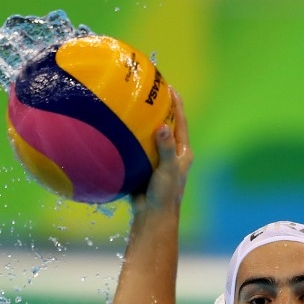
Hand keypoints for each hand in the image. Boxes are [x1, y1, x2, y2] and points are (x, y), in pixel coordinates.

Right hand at [134, 87, 192, 214]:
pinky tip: (120, 127)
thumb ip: (166, 148)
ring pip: (151, 136)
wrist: (152, 215)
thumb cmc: (165, 194)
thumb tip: (162, 126)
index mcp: (183, 152)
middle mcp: (172, 154)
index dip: (177, 104)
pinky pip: (138, 146)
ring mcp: (158, 159)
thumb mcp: (168, 169)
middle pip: (167, 125)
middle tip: (150, 91)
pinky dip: (132, 136)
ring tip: (134, 104)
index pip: (181, 123)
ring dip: (145, 122)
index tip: (170, 87)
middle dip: (160, 109)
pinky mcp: (145, 166)